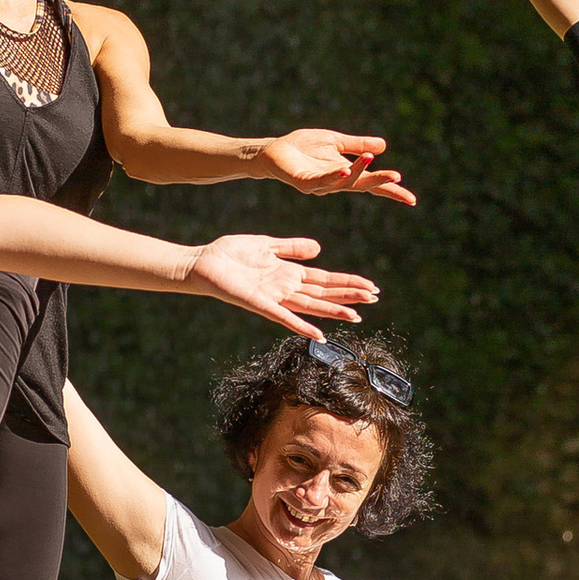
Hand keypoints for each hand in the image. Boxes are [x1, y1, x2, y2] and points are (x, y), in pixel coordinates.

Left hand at [190, 231, 377, 331]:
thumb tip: (319, 249)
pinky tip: (319, 335)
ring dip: (334, 311)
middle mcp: (285, 288)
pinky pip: (284, 317)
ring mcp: (274, 297)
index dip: (348, 282)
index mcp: (288, 273)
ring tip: (357, 316)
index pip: (325, 279)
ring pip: (311, 305)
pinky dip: (302, 326)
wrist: (203, 263)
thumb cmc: (230, 253)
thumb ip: (292, 247)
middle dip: (349, 295)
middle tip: (375, 299)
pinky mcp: (260, 304)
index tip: (371, 286)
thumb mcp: (266, 244)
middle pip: (324, 293)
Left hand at [259, 128, 417, 207]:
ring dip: (359, 173)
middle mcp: (335, 183)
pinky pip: (321, 181)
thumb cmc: (302, 147)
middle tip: (398, 179)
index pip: (371, 184)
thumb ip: (357, 144)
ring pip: (344, 182)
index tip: (411, 199)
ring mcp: (319, 185)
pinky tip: (345, 170)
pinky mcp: (303, 183)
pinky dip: (334, 176)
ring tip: (374, 163)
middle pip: (362, 185)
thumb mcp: (335, 141)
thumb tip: (383, 147)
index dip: (390, 190)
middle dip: (380, 183)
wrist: (273, 150)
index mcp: (345, 174)